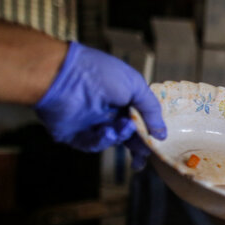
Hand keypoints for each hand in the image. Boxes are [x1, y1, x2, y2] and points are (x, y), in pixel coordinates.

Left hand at [35, 41, 165, 167]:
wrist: (62, 75)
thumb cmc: (99, 73)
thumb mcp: (135, 86)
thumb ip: (151, 110)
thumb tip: (162, 135)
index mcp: (121, 99)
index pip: (139, 120)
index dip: (149, 132)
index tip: (158, 142)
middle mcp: (106, 112)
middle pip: (127, 136)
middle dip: (137, 145)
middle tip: (144, 151)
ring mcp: (90, 124)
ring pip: (112, 141)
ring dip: (121, 136)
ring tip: (122, 127)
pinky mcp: (74, 135)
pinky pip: (92, 144)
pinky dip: (103, 140)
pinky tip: (107, 132)